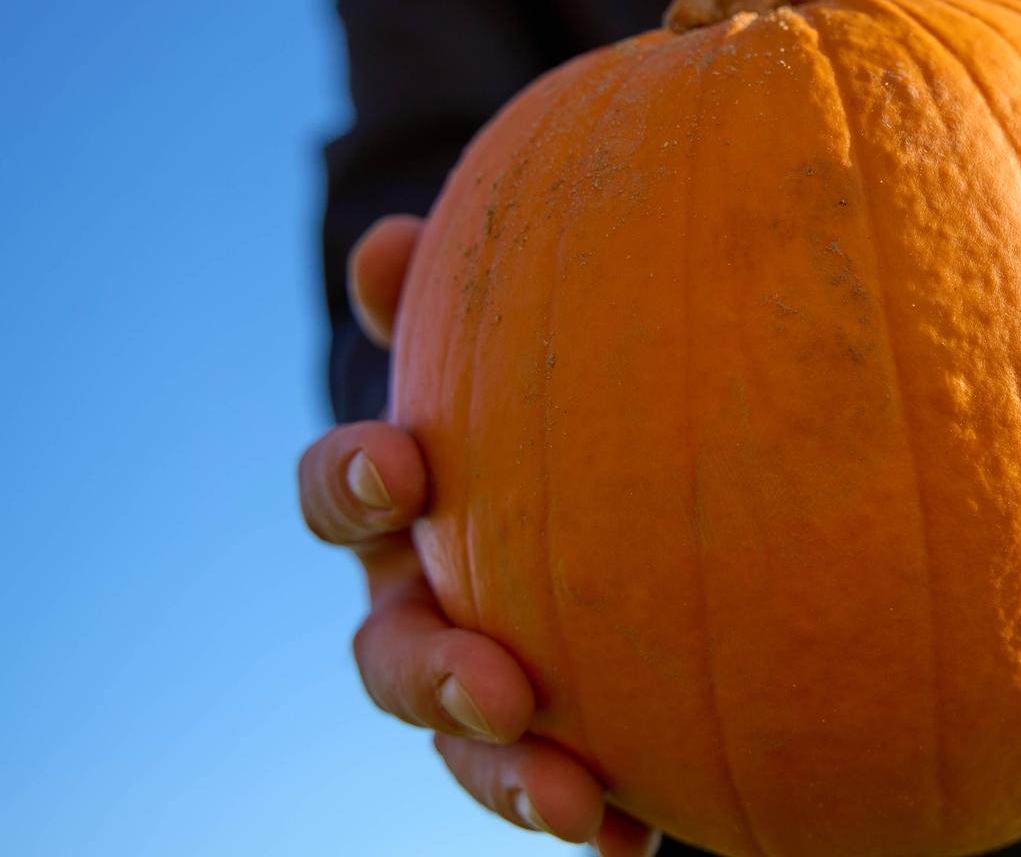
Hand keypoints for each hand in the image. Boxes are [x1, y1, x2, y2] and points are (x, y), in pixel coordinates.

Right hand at [299, 216, 660, 856]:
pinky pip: (573, 790)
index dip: (352, 481)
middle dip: (431, 676)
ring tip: (575, 802)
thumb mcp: (527, 321)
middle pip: (389, 654)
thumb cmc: (576, 371)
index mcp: (406, 504)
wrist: (658, 457)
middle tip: (498, 683)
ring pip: (471, 745)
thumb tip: (388, 242)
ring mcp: (494, 674)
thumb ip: (470, 285)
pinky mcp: (574, 732)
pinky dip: (600, 820)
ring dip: (507, 777)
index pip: (343, 492)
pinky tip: (643, 841)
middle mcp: (429, 599)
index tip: (403, 463)